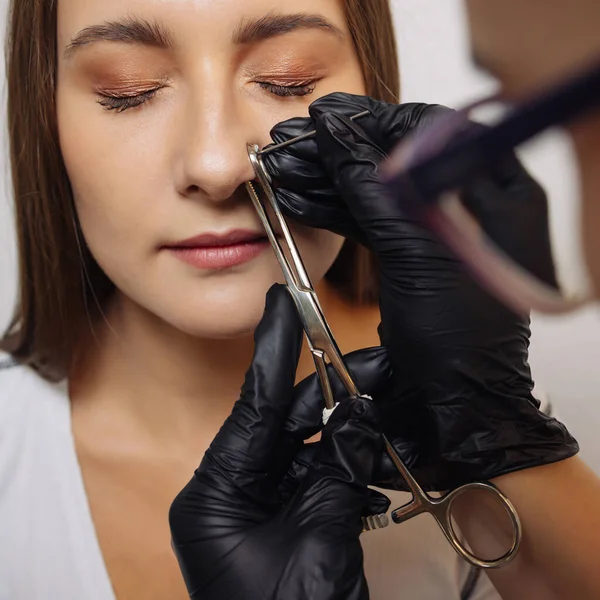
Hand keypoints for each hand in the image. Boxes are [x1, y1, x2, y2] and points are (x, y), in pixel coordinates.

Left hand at [169, 285, 388, 599]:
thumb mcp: (316, 548)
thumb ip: (338, 478)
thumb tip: (359, 421)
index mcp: (214, 495)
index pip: (250, 406)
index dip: (271, 350)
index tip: (282, 305)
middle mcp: (232, 494)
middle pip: (284, 422)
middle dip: (331, 392)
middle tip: (370, 365)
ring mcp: (261, 508)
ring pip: (308, 447)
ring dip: (348, 427)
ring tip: (383, 400)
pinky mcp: (289, 520)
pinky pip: (320, 475)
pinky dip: (350, 461)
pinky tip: (377, 443)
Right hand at [262, 92, 577, 489]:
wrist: (452, 405)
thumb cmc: (458, 339)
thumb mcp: (416, 253)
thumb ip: (375, 189)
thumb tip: (337, 131)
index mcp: (494, 192)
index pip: (431, 130)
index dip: (374, 120)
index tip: (326, 118)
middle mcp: (465, 206)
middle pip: (395, 158)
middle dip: (339, 150)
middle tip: (289, 142)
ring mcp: (434, 233)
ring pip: (375, 190)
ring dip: (327, 179)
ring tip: (281, 169)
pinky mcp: (409, 259)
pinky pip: (368, 222)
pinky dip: (333, 210)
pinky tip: (298, 199)